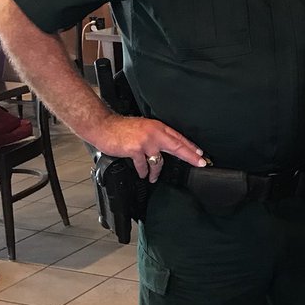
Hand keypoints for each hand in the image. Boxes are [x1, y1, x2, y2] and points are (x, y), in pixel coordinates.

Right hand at [90, 112, 205, 180]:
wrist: (104, 126)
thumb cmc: (122, 129)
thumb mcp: (144, 128)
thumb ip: (156, 136)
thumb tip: (167, 147)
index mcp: (158, 127)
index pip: (179, 137)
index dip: (191, 146)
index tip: (201, 154)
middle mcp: (154, 133)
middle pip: (177, 146)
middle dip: (191, 156)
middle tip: (200, 163)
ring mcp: (145, 141)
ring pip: (159, 161)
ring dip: (156, 172)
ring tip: (153, 178)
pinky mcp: (135, 149)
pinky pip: (143, 165)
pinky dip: (143, 172)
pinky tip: (142, 175)